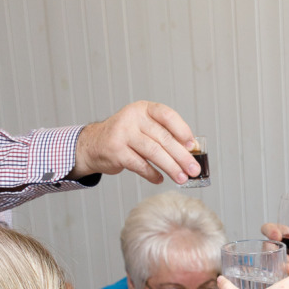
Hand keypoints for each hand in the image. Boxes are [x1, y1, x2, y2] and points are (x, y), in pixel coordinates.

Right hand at [73, 101, 199, 183]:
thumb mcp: (144, 128)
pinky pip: (140, 165)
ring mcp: (122, 134)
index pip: (167, 115)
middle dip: (182, 156)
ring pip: (153, 152)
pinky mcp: (116, 151)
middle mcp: (132, 118)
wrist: (94, 144)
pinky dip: (152, 174)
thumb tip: (192, 150)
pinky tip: (160, 179)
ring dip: (171, 167)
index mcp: (143, 109)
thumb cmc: (126, 137)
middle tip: (194, 170)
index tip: (193, 146)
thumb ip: (165, 134)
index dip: (182, 130)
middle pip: (163, 138)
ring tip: (181, 178)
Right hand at [263, 224, 288, 284]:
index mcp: (279, 233)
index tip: (277, 236)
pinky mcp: (280, 274)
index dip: (269, 231)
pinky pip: (284, 277)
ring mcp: (275, 261)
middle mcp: (274, 247)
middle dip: (285, 258)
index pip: (267, 229)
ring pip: (276, 267)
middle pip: (271, 251)